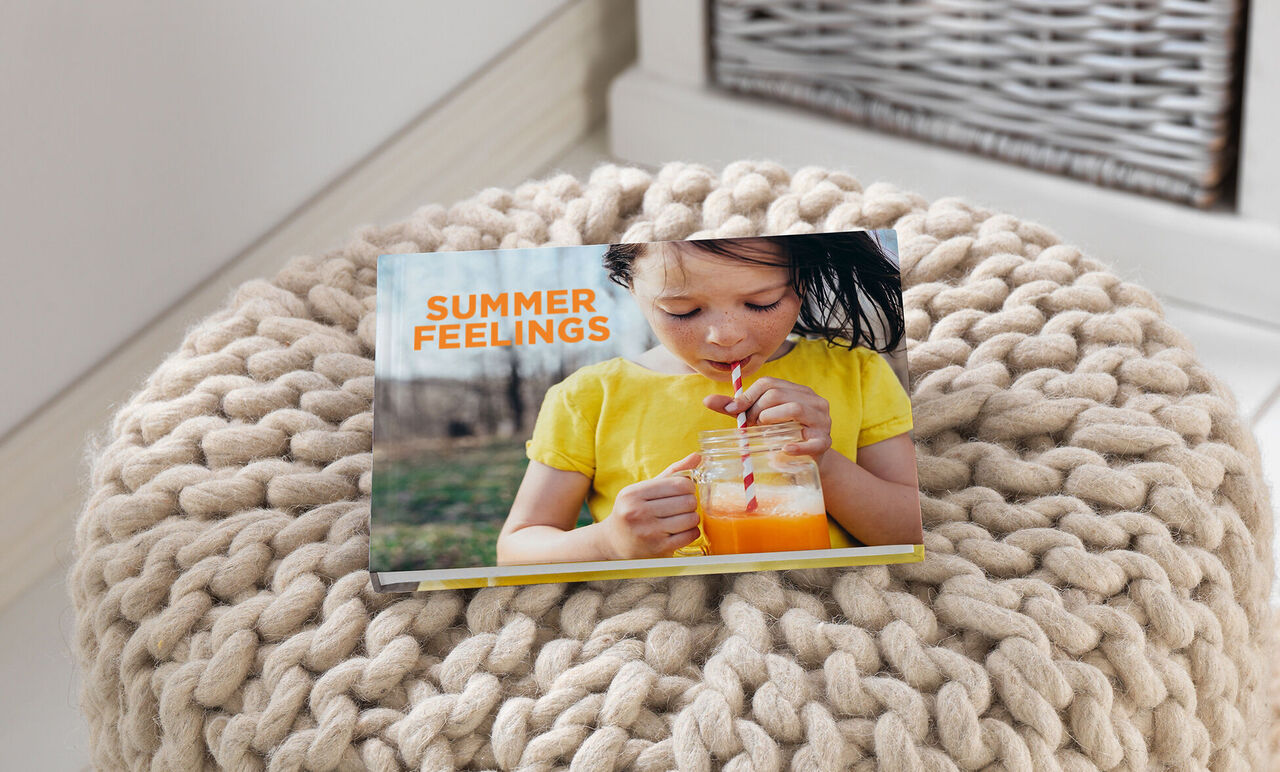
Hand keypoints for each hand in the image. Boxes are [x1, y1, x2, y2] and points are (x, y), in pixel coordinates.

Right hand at [600, 453, 701, 559]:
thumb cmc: (633, 511)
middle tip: (682, 506)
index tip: (685, 491)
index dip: (689, 487)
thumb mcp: (645, 489)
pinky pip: (690, 535)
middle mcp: (637, 512)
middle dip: (690, 503)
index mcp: (633, 494)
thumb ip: (672, 473)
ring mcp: (648, 532)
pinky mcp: (659, 548)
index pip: (679, 484)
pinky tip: (682, 530)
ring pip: (691, 519)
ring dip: (692, 518)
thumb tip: (697, 456)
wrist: (614, 542)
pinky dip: (692, 532)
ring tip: (682, 518)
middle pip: (687, 501)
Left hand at [703, 376, 831, 460]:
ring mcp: (821, 420)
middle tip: (751, 426)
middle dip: (758, 410)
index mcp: (795, 390)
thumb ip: (736, 409)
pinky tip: (783, 449)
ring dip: (773, 419)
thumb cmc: (779, 436)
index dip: (747, 397)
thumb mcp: (757, 420)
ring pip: (795, 408)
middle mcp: (812, 400)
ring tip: (764, 431)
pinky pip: (812, 441)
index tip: (735, 413)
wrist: (805, 461)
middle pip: (778, 394)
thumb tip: (707, 400)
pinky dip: (796, 446)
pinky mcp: (825, 441)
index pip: (768, 384)